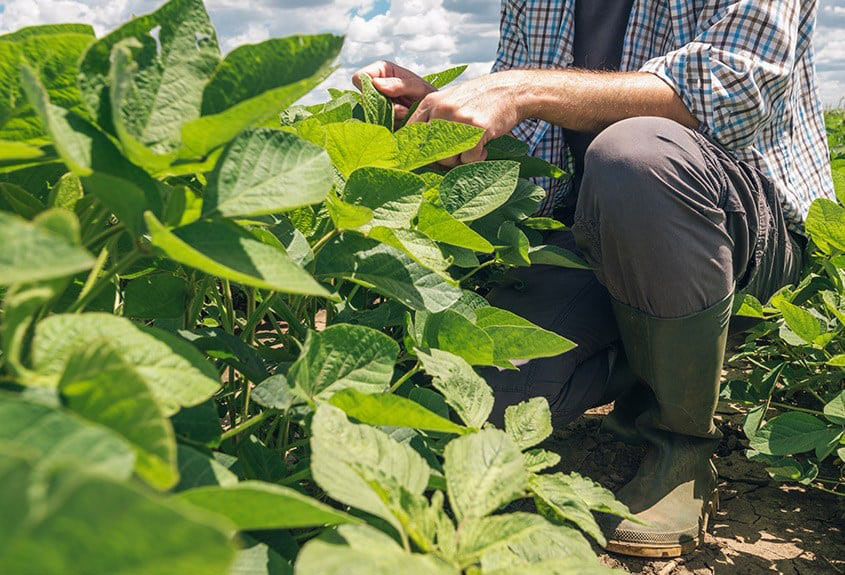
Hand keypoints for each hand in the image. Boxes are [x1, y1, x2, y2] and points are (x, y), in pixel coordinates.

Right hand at [352, 61, 436, 122]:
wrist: (435, 116)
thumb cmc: (428, 97)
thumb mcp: (419, 88)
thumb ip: (399, 85)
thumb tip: (376, 83)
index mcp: (382, 71)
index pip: (359, 77)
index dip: (368, 87)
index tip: (387, 95)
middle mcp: (375, 87)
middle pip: (364, 98)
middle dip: (383, 106)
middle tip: (403, 110)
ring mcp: (376, 105)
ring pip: (369, 114)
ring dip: (389, 117)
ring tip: (406, 116)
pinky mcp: (378, 120)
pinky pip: (375, 127)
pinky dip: (389, 127)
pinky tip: (402, 124)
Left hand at [407, 71, 525, 165]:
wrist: (511, 90)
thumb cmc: (478, 101)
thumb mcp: (449, 102)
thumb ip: (431, 120)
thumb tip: (415, 152)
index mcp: (430, 103)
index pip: (410, 134)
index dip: (415, 151)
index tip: (423, 160)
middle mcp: (441, 110)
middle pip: (428, 152)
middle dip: (442, 159)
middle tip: (458, 153)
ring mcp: (458, 119)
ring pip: (446, 159)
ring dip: (460, 160)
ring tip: (472, 147)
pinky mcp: (476, 129)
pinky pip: (468, 160)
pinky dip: (476, 159)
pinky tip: (483, 148)